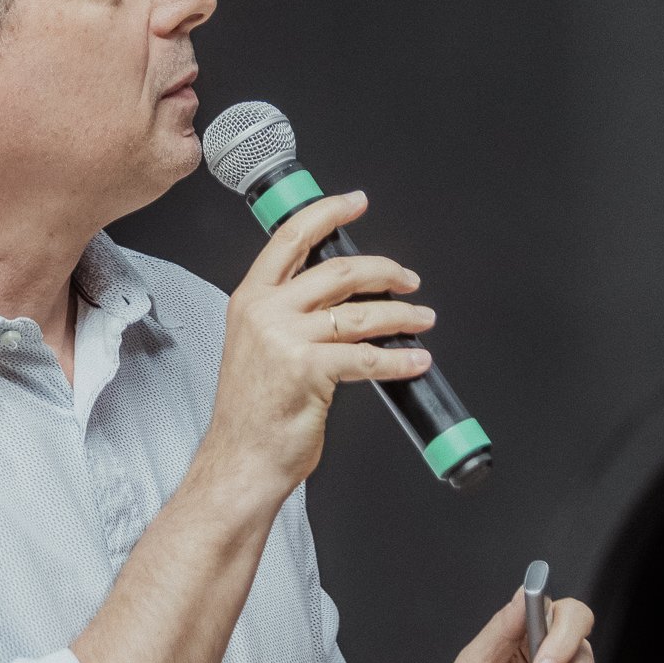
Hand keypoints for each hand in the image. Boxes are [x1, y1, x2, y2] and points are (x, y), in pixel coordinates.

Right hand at [197, 191, 436, 501]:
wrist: (241, 459)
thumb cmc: (252, 412)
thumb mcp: (257, 346)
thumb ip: (286, 314)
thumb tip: (338, 298)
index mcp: (250, 300)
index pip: (290, 238)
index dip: (328, 213)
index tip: (356, 203)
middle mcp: (265, 312)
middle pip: (337, 270)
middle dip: (384, 271)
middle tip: (408, 279)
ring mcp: (286, 339)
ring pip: (361, 312)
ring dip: (402, 315)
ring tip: (423, 320)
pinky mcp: (308, 370)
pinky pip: (369, 357)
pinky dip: (400, 359)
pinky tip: (416, 360)